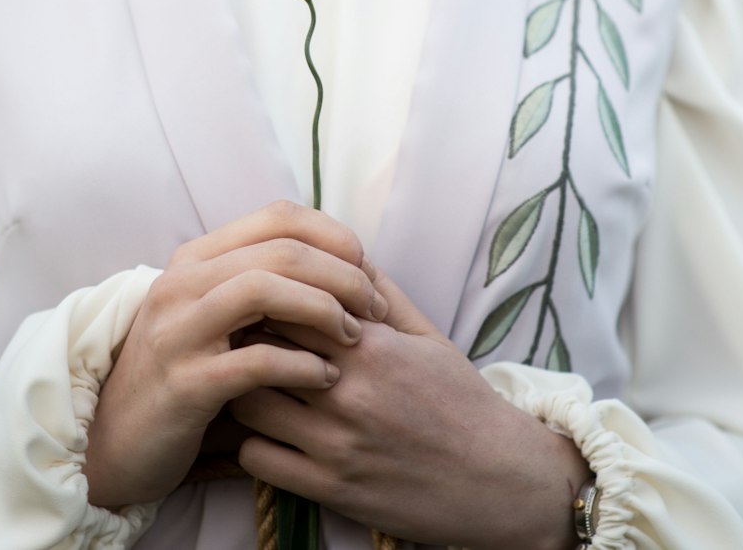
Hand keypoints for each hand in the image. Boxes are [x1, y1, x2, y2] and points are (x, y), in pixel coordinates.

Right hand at [84, 200, 388, 507]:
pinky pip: (255, 360)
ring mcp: (178, 332)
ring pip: (264, 289)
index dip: (334, 236)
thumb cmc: (185, 378)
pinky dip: (302, 364)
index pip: (278, 216)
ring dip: (323, 309)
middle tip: (374, 308)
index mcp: (195, 260)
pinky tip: (325, 377)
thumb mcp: (214, 320)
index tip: (366, 271)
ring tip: (354, 338)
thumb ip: (260, 286)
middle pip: (280, 249)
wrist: (116, 443)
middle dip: (342, 275)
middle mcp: (181, 285)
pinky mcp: (184, 384)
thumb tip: (339, 263)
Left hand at [229, 271, 589, 549]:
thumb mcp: (429, 338)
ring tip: (255, 388)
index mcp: (372, 347)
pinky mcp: (331, 489)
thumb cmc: (463, 404)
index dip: (267, 301)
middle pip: (258, 348)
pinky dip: (253, 445)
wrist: (500, 482)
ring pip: (248, 403)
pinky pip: (256, 459)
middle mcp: (349, 392)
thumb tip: (343, 253)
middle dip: (245, 342)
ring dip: (243, 392)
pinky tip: (271, 435)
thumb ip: (382, 294)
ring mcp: (337, 444)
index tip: (263, 307)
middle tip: (243, 343)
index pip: (288, 303)